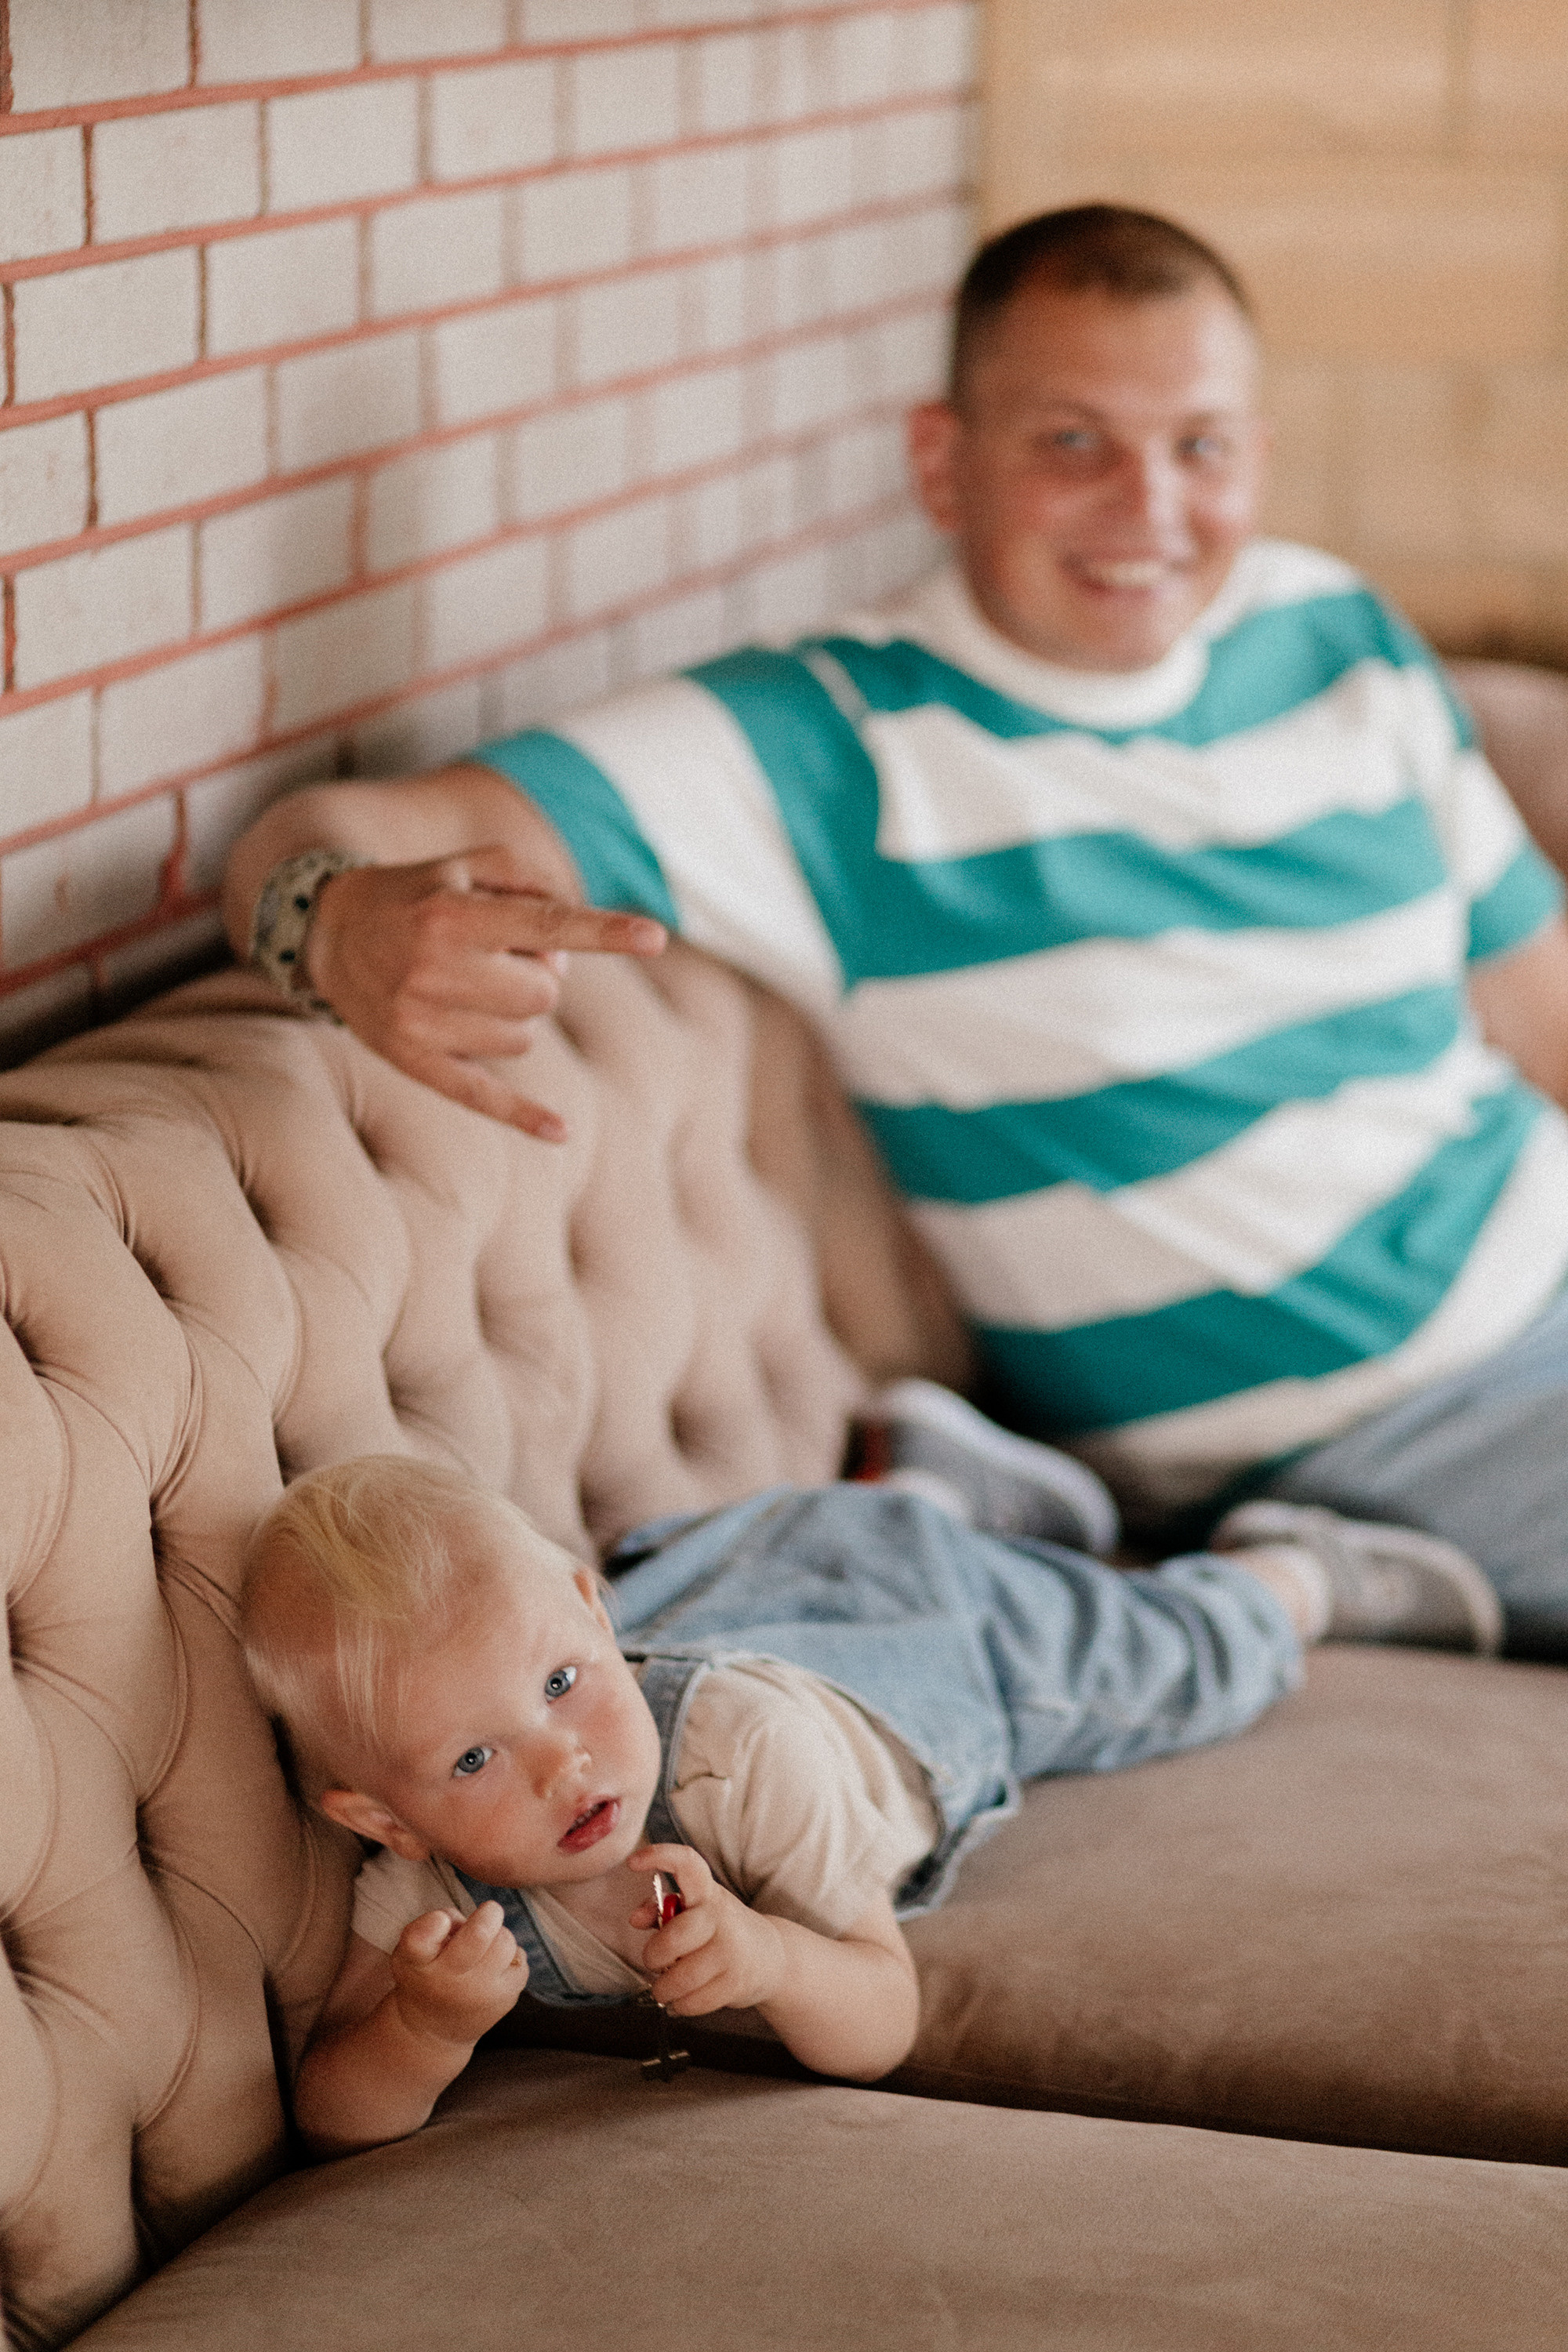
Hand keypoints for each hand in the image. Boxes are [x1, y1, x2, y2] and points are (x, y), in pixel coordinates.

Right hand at [306, 845, 666, 1137]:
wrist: (325, 931)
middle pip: (543, 992)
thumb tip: (572, 935)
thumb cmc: (414, 893)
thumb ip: (528, 883)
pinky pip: (479, 1095)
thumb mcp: (465, 865)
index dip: (603, 932)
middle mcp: (435, 970)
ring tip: (475, 986)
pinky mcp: (412, 1059)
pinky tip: (561, 1132)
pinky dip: (523, 1115)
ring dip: (515, 1014)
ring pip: (522, 1037)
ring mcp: (421, 1021)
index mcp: (452, 916)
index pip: (545, 925)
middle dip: (541, 975)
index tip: (655, 936)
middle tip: (508, 955)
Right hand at [388, 1903, 527, 2047]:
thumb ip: (432, 1926)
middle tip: (486, 1913)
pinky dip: (511, 1956)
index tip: (440, 1921)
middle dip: (488, 1914)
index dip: (433, 1924)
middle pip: (479, 1935)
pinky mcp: (505, 1999)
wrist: (433, 2031)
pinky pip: (520, 1959)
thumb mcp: (409, 1952)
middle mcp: (447, 1980)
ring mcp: (479, 1992)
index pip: (420, 1940)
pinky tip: (495, 1966)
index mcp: (417, 1962)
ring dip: (498, 1936)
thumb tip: (470, 1919)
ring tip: (486, 1946)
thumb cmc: (424, 1977)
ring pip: (505, 1941)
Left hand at [628, 1845, 786, 2018]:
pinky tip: (683, 1999)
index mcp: (707, 1893)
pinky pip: (694, 2002)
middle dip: (654, 1955)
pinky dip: (681, 2005)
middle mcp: (721, 1917)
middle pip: (676, 1936)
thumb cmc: (719, 1931)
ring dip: (663, 1989)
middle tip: (653, 1961)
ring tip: (665, 1988)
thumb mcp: (695, 1911)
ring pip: (681, 1978)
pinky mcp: (737, 1983)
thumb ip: (661, 1910)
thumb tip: (635, 1918)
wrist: (771, 1957)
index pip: (687, 1864)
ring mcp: (732, 1951)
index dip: (659, 1857)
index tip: (633, 1862)